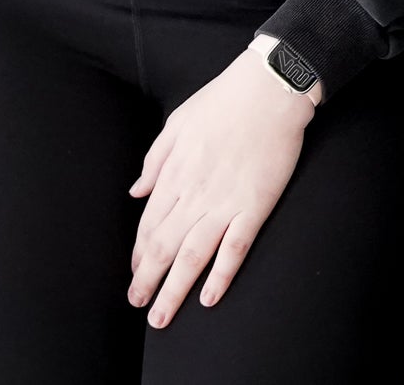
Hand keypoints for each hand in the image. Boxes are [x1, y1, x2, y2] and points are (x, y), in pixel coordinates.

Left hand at [127, 37, 316, 327]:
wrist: (269, 88)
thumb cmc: (223, 99)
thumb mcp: (176, 122)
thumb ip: (154, 160)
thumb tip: (136, 191)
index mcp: (174, 174)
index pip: (149, 225)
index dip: (138, 254)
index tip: (134, 273)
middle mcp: (194, 194)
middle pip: (164, 248)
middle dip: (147, 281)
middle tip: (139, 305)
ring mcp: (225, 202)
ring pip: (192, 256)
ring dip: (174, 290)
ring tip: (161, 316)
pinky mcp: (255, 205)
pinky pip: (235, 248)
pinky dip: (221, 275)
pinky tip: (209, 298)